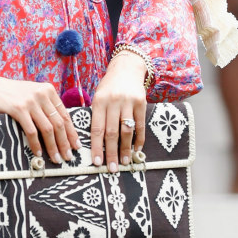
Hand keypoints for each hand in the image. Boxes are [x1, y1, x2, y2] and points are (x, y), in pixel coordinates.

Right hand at [0, 71, 80, 163]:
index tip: (76, 145)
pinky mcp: (18, 109)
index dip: (72, 132)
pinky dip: (36, 144)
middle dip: (65, 142)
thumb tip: (59, 129)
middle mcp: (42, 94)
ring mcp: (30, 101)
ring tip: (56, 158)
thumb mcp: (32, 94)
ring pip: (48, 129)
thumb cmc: (11, 93)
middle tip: (68, 157)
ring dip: (53, 147)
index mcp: (48, 90)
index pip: (65, 114)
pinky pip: (32, 131)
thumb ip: (45, 106)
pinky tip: (38, 153)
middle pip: (59, 123)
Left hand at [90, 52, 146, 171]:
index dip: (96, 147)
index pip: (96, 128)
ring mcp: (128, 102)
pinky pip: (140, 125)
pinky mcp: (141, 102)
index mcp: (99, 101)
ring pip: (126, 131)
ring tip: (125, 162)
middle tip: (112, 169)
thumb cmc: (109, 87)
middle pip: (112, 132)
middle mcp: (113, 101)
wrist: (126, 68)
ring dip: (126, 149)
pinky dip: (139, 139)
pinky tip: (137, 150)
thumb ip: (97, 116)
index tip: (97, 163)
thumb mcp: (98, 96)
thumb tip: (96, 143)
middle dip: (111, 153)